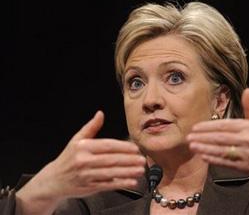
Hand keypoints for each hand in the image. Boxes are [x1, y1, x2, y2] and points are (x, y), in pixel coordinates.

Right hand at [16, 111, 145, 212]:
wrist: (54, 180)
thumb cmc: (68, 159)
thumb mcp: (76, 140)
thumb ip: (90, 127)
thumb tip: (100, 114)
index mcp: (83, 147)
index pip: (107, 146)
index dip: (123, 147)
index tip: (135, 148)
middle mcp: (84, 161)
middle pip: (111, 160)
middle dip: (129, 160)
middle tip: (142, 159)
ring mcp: (87, 175)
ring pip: (111, 173)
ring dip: (128, 172)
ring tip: (140, 170)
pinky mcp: (89, 187)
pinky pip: (108, 185)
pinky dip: (121, 183)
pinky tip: (131, 181)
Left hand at [187, 88, 248, 183]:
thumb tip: (247, 90)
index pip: (225, 125)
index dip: (209, 126)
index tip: (196, 127)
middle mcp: (247, 140)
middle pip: (220, 138)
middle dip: (203, 137)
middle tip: (188, 137)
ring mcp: (246, 154)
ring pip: (221, 151)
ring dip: (205, 149)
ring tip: (192, 146)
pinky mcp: (245, 167)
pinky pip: (227, 163)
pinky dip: (214, 160)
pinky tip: (204, 157)